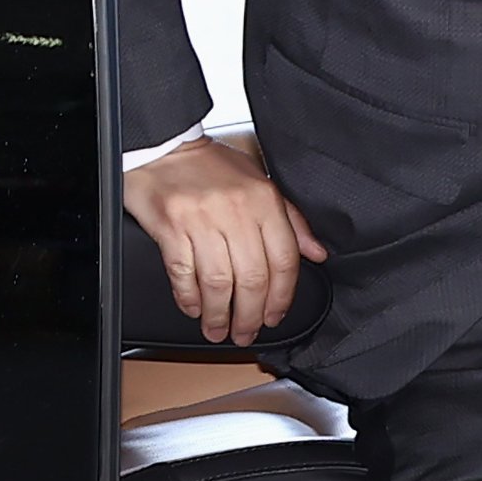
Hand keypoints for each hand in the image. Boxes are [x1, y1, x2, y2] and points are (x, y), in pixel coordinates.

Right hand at [124, 136, 327, 345]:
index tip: (275, 315)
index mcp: (263, 199)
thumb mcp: (260, 183)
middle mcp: (236, 210)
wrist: (165, 148)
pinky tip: (195, 308)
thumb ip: (291, 220)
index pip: (284, 259)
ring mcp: (203, 220)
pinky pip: (184, 276)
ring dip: (219, 316)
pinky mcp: (171, 229)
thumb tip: (316, 252)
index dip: (282, 296)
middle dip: (251, 316)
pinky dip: (190, 299)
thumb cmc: (212, 166)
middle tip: (246, 332)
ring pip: (219, 284)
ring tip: (218, 329)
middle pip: (252, 279)